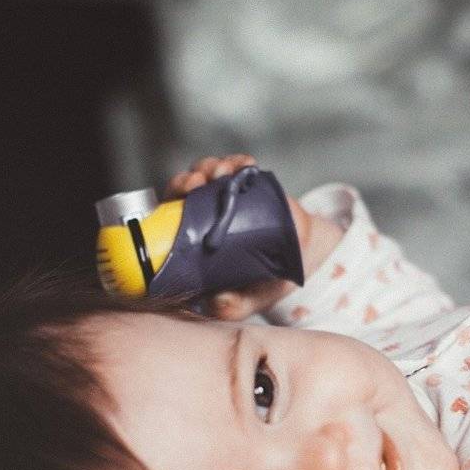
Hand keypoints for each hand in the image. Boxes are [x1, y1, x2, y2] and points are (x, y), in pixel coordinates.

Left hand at [165, 154, 339, 319]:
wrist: (301, 261)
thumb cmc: (264, 283)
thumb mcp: (246, 302)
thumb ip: (231, 307)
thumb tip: (217, 301)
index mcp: (193, 241)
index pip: (168, 218)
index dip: (169, 205)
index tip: (179, 199)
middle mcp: (204, 215)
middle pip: (183, 190)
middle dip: (186, 180)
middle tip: (197, 182)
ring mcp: (226, 197)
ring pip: (206, 173)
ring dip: (210, 167)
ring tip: (222, 172)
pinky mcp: (249, 185)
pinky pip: (238, 167)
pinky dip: (239, 162)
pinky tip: (245, 165)